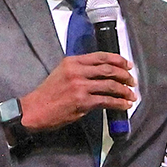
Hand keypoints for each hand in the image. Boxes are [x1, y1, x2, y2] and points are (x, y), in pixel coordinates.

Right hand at [18, 54, 135, 131]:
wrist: (34, 110)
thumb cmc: (48, 93)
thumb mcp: (62, 73)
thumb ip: (80, 70)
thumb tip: (102, 74)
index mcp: (72, 62)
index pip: (101, 56)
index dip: (118, 60)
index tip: (128, 65)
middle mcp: (77, 71)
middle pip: (108, 69)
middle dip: (124, 75)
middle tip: (132, 81)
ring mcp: (80, 87)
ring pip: (110, 85)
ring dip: (124, 91)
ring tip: (131, 95)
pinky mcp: (82, 102)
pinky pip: (106, 101)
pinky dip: (119, 103)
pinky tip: (125, 105)